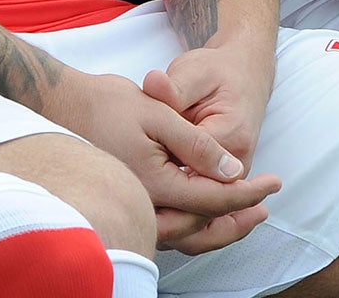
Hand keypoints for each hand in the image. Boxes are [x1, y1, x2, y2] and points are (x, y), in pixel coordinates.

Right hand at [53, 67, 278, 254]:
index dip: (246, 194)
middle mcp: (140, 206)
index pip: (210, 200)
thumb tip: (233, 172)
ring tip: (248, 216)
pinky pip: (166, 227)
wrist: (65, 107)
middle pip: (199, 226)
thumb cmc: (111, 105)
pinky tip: (212, 212)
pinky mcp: (128, 207)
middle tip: (266, 206)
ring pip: (183, 233)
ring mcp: (131, 211)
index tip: (273, 184)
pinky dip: (194, 223)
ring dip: (218, 226)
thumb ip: (198, 146)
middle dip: (236, 217)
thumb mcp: (160, 114)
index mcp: (152, 185)